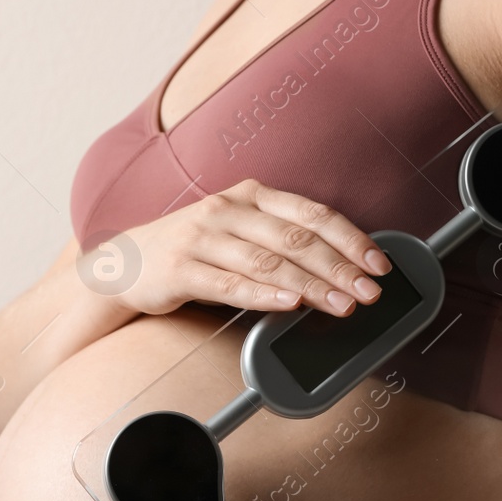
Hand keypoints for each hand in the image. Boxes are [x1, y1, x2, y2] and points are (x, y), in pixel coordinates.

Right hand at [89, 178, 391, 316]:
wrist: (123, 264)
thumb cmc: (193, 250)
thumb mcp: (238, 232)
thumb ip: (281, 242)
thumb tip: (340, 269)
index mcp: (250, 195)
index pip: (312, 214)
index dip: (350, 238)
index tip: (378, 264)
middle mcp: (227, 209)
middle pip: (296, 238)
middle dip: (340, 267)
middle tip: (370, 291)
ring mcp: (202, 237)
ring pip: (269, 261)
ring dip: (312, 285)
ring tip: (342, 304)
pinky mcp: (181, 269)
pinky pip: (230, 284)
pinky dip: (264, 294)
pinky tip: (290, 304)